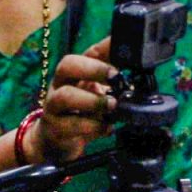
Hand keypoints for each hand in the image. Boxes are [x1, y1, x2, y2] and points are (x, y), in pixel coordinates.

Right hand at [31, 38, 114, 162]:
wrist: (56, 139)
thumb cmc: (80, 111)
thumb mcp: (95, 93)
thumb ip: (111, 79)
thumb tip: (137, 64)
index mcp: (72, 74)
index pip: (84, 54)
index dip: (104, 52)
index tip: (123, 58)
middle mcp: (59, 86)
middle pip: (66, 66)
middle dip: (93, 69)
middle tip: (115, 78)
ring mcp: (54, 108)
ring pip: (65, 96)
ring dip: (93, 100)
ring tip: (112, 106)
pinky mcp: (56, 130)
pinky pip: (72, 126)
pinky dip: (94, 126)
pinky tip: (106, 128)